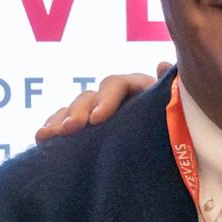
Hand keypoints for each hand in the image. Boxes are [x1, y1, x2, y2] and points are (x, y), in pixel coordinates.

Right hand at [34, 63, 167, 142]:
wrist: (175, 157)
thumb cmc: (179, 133)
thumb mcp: (178, 113)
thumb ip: (172, 92)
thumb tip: (163, 64)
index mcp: (139, 89)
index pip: (117, 85)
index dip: (105, 99)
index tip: (97, 119)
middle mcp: (115, 97)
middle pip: (90, 96)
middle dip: (78, 112)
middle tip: (70, 130)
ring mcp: (98, 112)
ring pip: (73, 109)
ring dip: (59, 120)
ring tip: (47, 136)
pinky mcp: (87, 129)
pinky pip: (64, 123)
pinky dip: (53, 128)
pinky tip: (42, 138)